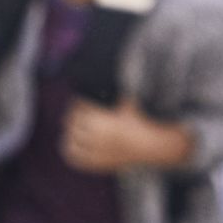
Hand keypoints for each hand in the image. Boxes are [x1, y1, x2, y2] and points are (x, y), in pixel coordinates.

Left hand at [60, 97, 192, 173]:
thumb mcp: (131, 102)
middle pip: (73, 125)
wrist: (153, 147)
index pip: (80, 109)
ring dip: (69, 134)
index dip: (77, 104)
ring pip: (71, 142)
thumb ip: (123, 85)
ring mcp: (99, 152)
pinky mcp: (99, 163)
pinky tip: (70, 144)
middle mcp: (100, 137)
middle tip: (73, 114)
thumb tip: (125, 59)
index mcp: (107, 120)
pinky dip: (69, 151)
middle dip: (72, 118)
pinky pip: (76, 158)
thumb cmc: (142, 121)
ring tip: (71, 129)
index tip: (78, 101)